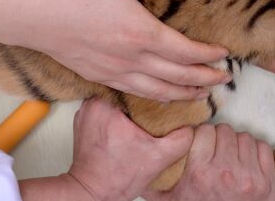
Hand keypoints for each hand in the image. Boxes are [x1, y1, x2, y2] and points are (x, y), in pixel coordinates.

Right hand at [9, 0, 229, 100]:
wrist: (32, 15)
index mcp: (140, 31)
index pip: (185, 51)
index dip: (208, 55)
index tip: (224, 53)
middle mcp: (133, 58)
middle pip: (179, 76)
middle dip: (206, 78)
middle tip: (225, 78)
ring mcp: (116, 72)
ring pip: (160, 91)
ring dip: (186, 94)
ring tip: (204, 93)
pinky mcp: (102, 78)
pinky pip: (138, 93)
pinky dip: (159, 97)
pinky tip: (167, 96)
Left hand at [19, 98, 193, 200]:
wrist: (93, 192)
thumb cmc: (118, 176)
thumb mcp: (159, 157)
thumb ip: (180, 138)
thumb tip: (191, 126)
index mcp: (106, 104)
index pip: (136, 84)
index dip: (154, 89)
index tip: (164, 97)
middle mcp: (91, 104)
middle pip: (124, 88)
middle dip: (141, 96)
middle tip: (157, 104)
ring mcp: (85, 112)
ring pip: (115, 96)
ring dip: (130, 103)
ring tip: (145, 112)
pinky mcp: (83, 122)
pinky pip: (106, 107)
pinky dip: (119, 112)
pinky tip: (131, 122)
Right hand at [144, 124, 274, 200]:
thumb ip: (152, 182)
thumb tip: (136, 164)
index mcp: (200, 174)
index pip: (204, 131)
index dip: (201, 136)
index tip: (200, 144)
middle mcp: (226, 173)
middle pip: (225, 131)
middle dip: (218, 139)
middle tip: (214, 151)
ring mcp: (249, 177)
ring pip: (244, 137)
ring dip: (236, 145)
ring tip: (229, 157)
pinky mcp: (267, 182)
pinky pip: (262, 148)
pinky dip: (255, 151)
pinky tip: (245, 162)